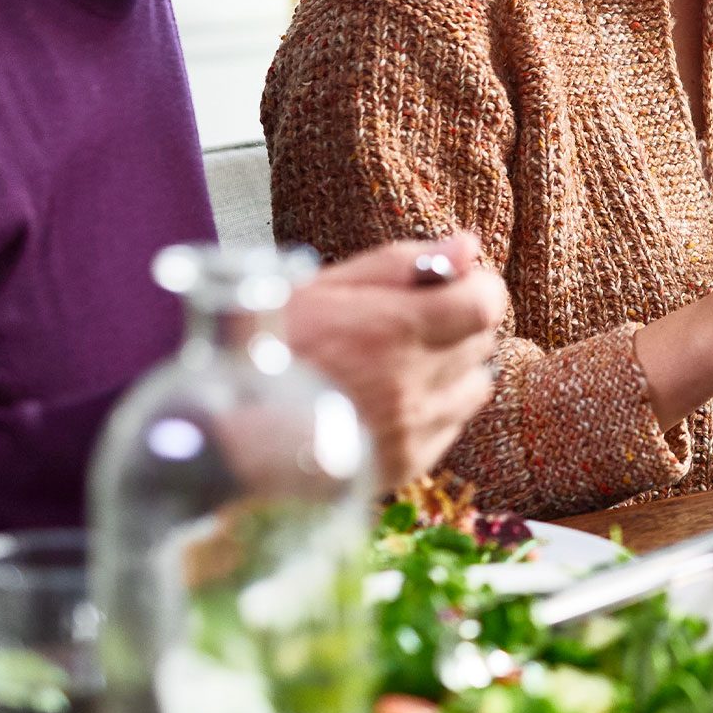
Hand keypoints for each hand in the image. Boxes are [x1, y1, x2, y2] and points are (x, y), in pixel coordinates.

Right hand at [285, 232, 504, 489]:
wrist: (225, 436)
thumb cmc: (266, 350)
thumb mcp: (323, 287)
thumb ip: (402, 264)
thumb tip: (468, 247)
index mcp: (395, 329)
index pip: (487, 303)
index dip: (478, 287)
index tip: (455, 284)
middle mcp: (413, 383)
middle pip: (483, 341)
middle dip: (460, 322)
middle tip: (414, 321)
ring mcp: (413, 430)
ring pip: (474, 387)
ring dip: (453, 369)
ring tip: (403, 364)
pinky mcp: (406, 466)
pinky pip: (450, 426)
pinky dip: (433, 409)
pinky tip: (390, 401)